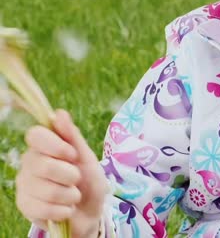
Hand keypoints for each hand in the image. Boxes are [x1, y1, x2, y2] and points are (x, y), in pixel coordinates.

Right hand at [16, 110, 108, 237]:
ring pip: (46, 190)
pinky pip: (44, 209)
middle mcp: (29, 162)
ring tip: (73, 194)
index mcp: (44, 145)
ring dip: (70, 195)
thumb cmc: (89, 180)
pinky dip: (63, 210)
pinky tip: (66, 208)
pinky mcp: (24, 206)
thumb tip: (59, 113)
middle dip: (70, 175)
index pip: (35, 135)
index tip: (73, 155)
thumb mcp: (87, 156)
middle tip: (77, 178)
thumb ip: (72, 136)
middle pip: (43, 165)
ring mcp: (24, 184)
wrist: (90, 211)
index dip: (56, 145)